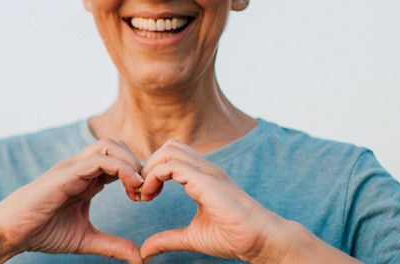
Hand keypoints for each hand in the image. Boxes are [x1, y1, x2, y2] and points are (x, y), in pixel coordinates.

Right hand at [0, 138, 147, 262]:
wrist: (12, 232)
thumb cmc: (42, 231)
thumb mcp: (86, 239)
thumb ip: (112, 245)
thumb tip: (138, 257)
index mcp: (87, 179)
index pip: (119, 161)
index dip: (138, 174)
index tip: (147, 197)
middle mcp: (81, 168)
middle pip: (118, 145)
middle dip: (138, 164)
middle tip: (146, 191)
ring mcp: (73, 167)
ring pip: (110, 145)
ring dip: (132, 162)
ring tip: (139, 188)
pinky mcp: (66, 173)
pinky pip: (99, 160)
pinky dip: (122, 168)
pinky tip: (131, 187)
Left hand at [136, 139, 287, 261]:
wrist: (260, 240)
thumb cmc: (233, 238)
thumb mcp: (191, 238)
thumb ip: (167, 240)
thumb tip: (145, 251)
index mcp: (202, 178)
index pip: (171, 159)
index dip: (151, 173)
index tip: (142, 196)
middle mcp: (205, 170)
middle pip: (168, 148)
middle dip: (147, 166)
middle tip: (139, 193)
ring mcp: (207, 172)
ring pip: (168, 150)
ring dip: (148, 169)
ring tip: (143, 194)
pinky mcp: (207, 180)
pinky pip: (172, 165)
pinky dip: (153, 176)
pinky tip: (150, 195)